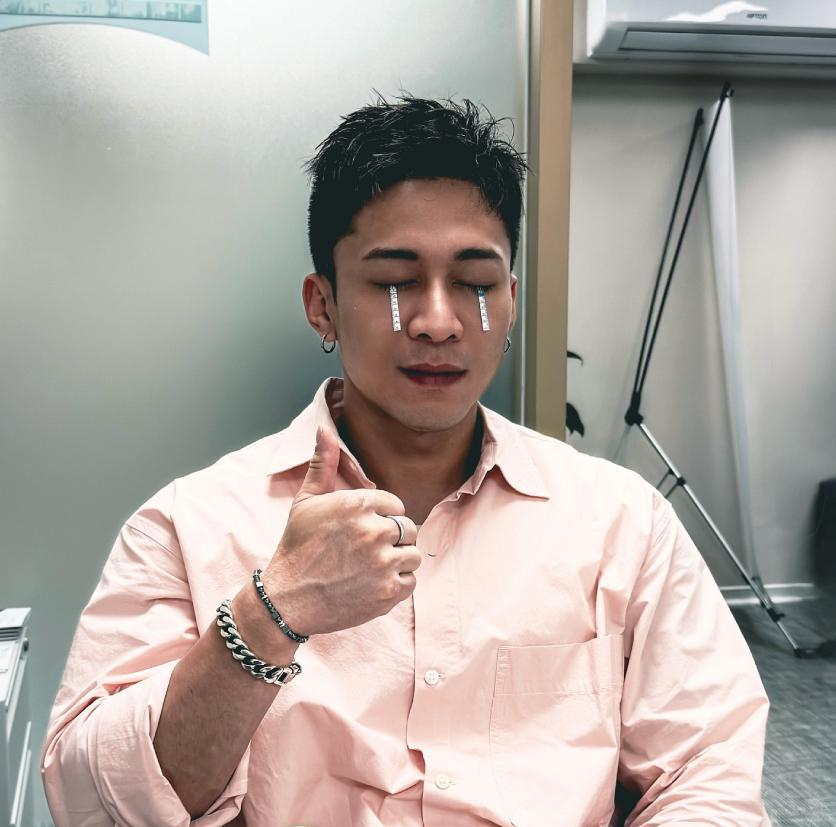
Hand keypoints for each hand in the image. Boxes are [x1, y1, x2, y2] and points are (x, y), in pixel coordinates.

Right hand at [261, 425, 420, 636]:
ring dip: (397, 562)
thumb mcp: (305, 501)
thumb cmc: (296, 548)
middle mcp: (374, 530)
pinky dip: (396, 585)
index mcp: (357, 504)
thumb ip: (322, 463)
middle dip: (391, 540)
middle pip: (408, 528)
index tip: (361, 532)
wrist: (286, 601)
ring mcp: (383, 562)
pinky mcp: (388, 592)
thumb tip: (324, 428)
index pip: (395, 506)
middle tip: (364, 552)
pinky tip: (372, 585)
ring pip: (413, 555)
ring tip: (370, 569)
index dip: (381, 519)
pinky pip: (411, 581)